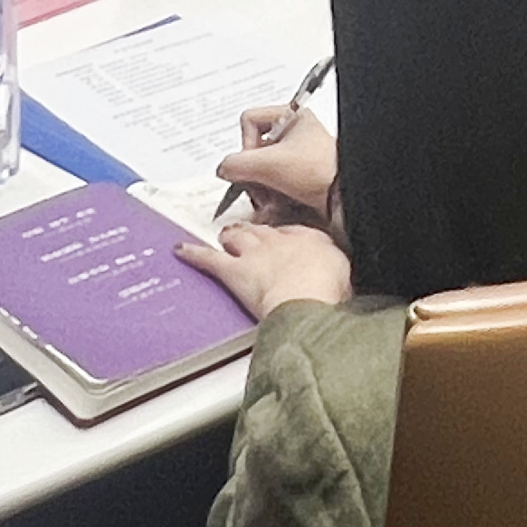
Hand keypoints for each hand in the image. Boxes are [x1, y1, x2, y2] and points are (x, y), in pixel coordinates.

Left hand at [176, 221, 350, 321]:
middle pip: (262, 229)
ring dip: (230, 236)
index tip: (284, 239)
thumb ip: (337, 272)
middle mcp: (279, 240)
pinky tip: (181, 250)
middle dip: (254, 230)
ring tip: (224, 235)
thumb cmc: (329, 289)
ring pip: (236, 237)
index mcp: (309, 239)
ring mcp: (253, 253)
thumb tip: (340, 279)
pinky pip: (208, 258)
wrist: (307, 296)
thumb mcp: (345, 276)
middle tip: (251, 231)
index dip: (286, 235)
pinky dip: (192, 254)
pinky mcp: (232, 270)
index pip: (294, 231)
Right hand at [216, 105, 337, 224]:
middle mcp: (292, 134)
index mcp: (290, 116)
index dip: (246, 143)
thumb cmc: (320, 170)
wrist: (343, 197)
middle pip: (252, 150)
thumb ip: (236, 164)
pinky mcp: (298, 178)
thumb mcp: (269, 163)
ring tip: (269, 200)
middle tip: (258, 186)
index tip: (255, 159)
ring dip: (260, 189)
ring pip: (261, 171)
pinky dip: (270, 198)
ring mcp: (295, 157)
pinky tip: (275, 207)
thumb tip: (224, 169)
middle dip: (253, 174)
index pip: (248, 120)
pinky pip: (272, 185)